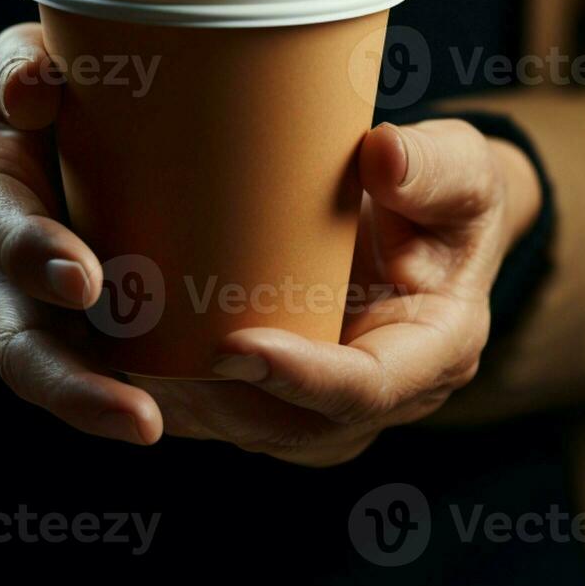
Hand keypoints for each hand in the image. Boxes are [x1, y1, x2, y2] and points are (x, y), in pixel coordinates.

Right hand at [0, 23, 162, 445]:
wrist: (15, 127)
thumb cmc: (29, 92)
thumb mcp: (13, 65)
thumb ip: (17, 70)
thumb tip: (36, 87)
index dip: (34, 255)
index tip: (82, 278)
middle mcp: (2, 271)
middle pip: (22, 343)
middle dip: (71, 381)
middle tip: (134, 415)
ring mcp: (37, 307)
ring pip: (54, 371)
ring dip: (97, 405)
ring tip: (149, 429)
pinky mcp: (80, 323)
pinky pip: (101, 366)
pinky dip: (126, 394)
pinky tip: (187, 415)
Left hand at [136, 119, 540, 465]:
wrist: (435, 222)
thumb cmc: (449, 191)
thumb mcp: (462, 167)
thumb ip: (433, 166)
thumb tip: (382, 155)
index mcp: (437, 350)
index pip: (367, 387)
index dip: (301, 377)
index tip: (234, 344)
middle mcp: (386, 398)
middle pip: (296, 426)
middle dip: (221, 402)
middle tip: (147, 361)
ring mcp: (335, 408)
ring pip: (253, 430)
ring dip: (188, 407)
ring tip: (122, 365)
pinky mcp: (292, 398)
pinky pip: (232, 412)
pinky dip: (179, 395)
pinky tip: (122, 360)